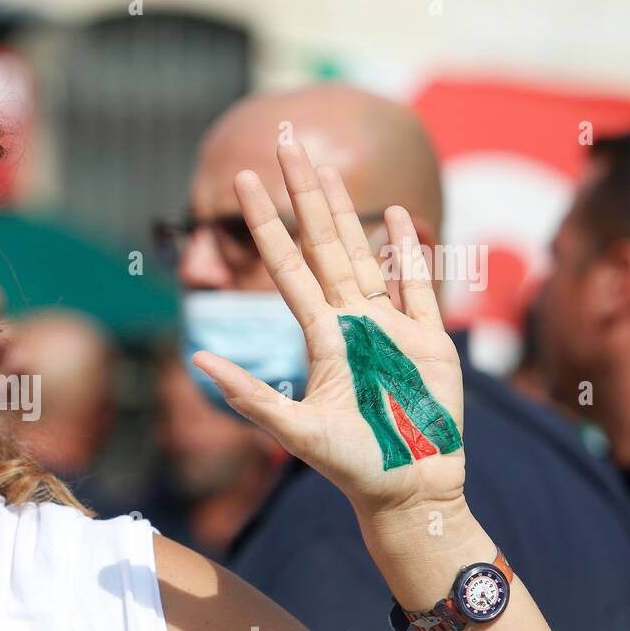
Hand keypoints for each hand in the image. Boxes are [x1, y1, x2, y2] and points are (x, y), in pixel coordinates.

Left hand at [193, 141, 464, 517]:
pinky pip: (418, 286)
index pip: (286, 265)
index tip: (243, 180)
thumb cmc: (351, 466)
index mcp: (320, 336)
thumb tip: (198, 361)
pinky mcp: (431, 340)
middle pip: (324, 243)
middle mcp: (351, 322)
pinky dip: (407, 252)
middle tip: (287, 139)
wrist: (408, 491)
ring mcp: (391, 327)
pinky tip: (392, 217)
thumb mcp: (294, 432)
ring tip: (327, 167)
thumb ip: (251, 396)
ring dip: (347, 210)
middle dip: (305, 193)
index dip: (266, 223)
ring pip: (364, 254)